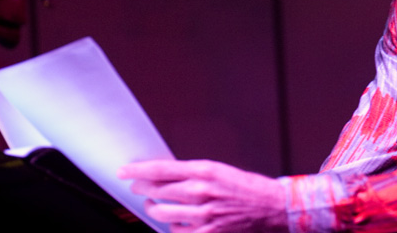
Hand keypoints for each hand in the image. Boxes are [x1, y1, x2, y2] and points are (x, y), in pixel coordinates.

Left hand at [117, 159, 287, 232]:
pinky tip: (175, 221)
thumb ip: (192, 174)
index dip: (138, 170)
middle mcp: (202, 193)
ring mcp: (204, 216)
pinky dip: (172, 227)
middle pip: (156, 192)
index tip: (124, 171)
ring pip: (162, 214)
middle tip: (137, 188)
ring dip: (154, 209)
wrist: (272, 207)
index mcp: (205, 171)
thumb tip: (163, 176)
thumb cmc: (247, 188)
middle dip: (141, 190)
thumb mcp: (219, 171)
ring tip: (154, 205)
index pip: (161, 170)